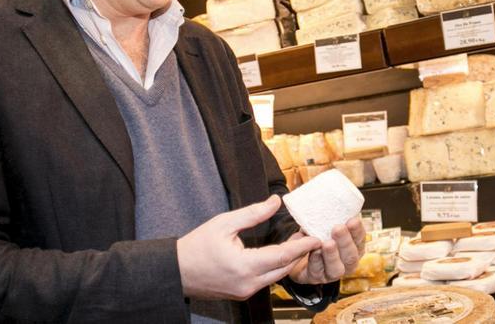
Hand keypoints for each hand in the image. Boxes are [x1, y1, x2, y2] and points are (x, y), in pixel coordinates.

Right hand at [178, 195, 320, 299]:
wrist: (176, 271)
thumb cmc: (196, 245)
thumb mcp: (224, 223)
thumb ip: (253, 214)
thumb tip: (276, 201)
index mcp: (245, 266)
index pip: (283, 256)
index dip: (303, 246)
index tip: (318, 237)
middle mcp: (248, 284)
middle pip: (284, 269)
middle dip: (300, 253)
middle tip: (309, 235)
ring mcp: (246, 291)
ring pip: (276, 277)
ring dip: (288, 260)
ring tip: (297, 241)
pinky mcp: (242, 293)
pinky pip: (266, 280)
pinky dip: (276, 268)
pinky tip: (279, 253)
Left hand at [288, 217, 365, 284]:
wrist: (294, 255)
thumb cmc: (311, 237)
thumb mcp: (320, 225)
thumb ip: (324, 217)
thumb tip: (323, 198)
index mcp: (351, 248)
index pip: (359, 240)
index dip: (358, 231)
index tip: (353, 219)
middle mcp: (345, 263)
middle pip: (351, 256)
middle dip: (345, 242)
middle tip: (338, 228)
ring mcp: (331, 274)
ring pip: (337, 269)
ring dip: (332, 255)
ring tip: (328, 243)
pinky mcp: (315, 279)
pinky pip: (317, 272)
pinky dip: (316, 261)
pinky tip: (314, 251)